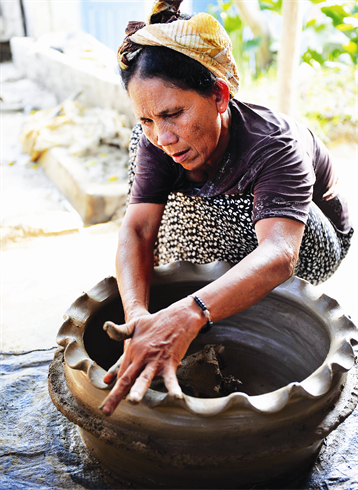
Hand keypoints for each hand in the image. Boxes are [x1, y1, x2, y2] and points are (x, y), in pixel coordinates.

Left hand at [99, 298, 203, 414]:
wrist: (178, 317)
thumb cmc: (156, 321)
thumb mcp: (135, 323)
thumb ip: (120, 330)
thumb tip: (106, 327)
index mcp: (132, 351)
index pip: (121, 372)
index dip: (115, 385)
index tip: (109, 401)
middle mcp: (141, 357)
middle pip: (126, 379)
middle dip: (116, 396)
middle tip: (106, 410)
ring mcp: (155, 361)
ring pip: (144, 378)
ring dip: (138, 390)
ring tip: (133, 401)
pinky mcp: (169, 362)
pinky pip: (171, 378)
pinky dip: (173, 387)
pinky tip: (175, 397)